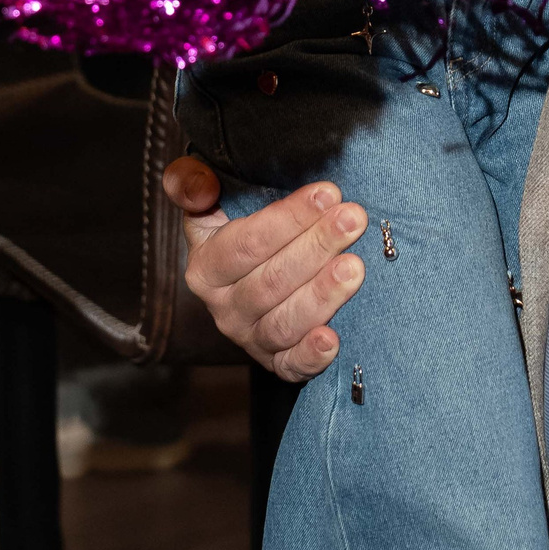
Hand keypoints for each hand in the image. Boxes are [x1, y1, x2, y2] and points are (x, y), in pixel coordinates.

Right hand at [164, 156, 366, 380]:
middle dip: (316, 247)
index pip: (245, 243)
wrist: (262, 267)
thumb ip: (192, 183)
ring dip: (321, 296)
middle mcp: (224, 308)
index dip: (287, 218)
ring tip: (355, 267)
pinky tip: (332, 339)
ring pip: (284, 322)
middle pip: (271, 281)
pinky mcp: (277, 362)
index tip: (328, 192)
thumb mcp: (213, 201)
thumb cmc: (243, 224)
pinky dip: (310, 357)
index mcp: (206, 267)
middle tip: (354, 219)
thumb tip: (198, 186)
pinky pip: (291, 367)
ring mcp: (250, 338)